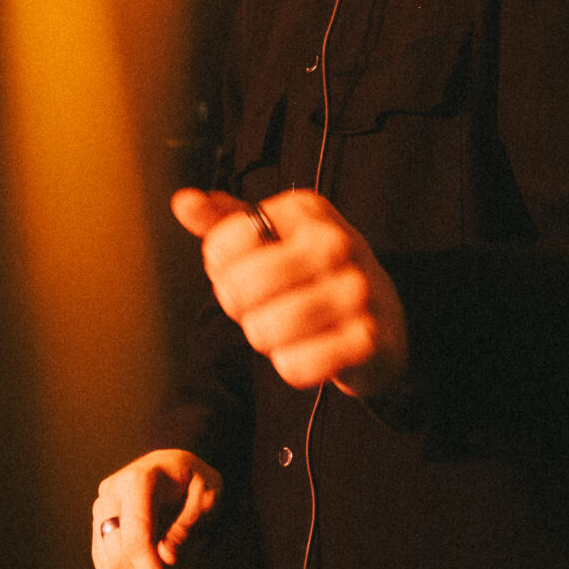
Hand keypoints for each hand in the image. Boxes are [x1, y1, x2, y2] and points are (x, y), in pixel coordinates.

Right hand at [91, 448, 222, 568]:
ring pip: (108, 565)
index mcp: (139, 480)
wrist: (175, 465)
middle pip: (118, 556)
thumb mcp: (208, 496)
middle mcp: (112, 492)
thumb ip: (188, 525)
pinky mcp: (98, 523)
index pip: (136, 538)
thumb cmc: (195, 479)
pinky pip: (105, 565)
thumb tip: (166, 558)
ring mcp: (101, 508)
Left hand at [172, 188, 408, 400]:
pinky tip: (311, 350)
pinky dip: (293, 366)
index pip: (223, 243)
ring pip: (264, 330)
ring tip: (289, 329)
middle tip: (265, 307)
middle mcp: (335, 242)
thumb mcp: (273, 239)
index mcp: (306, 210)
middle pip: (240, 287)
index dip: (222, 269)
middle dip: (241, 308)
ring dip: (267, 340)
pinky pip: (296, 365)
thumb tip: (183, 202)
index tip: (247, 272)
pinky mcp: (368, 338)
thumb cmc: (313, 276)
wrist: (384, 318)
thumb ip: (225, 222)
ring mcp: (357, 290)